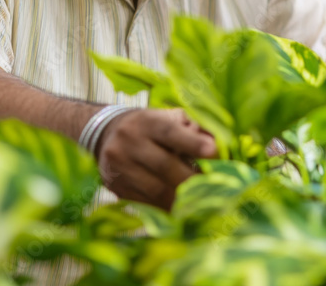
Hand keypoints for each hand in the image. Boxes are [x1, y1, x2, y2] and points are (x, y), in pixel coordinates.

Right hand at [95, 108, 215, 208]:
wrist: (106, 135)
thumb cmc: (151, 126)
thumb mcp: (170, 118)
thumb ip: (195, 128)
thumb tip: (219, 144)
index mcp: (146, 121)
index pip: (170, 131)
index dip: (193, 143)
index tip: (214, 152)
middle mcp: (129, 142)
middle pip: (164, 165)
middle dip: (192, 179)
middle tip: (216, 187)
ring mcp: (119, 167)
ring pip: (155, 190)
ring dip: (183, 198)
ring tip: (202, 201)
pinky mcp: (116, 188)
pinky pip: (146, 203)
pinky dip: (168, 208)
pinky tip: (183, 208)